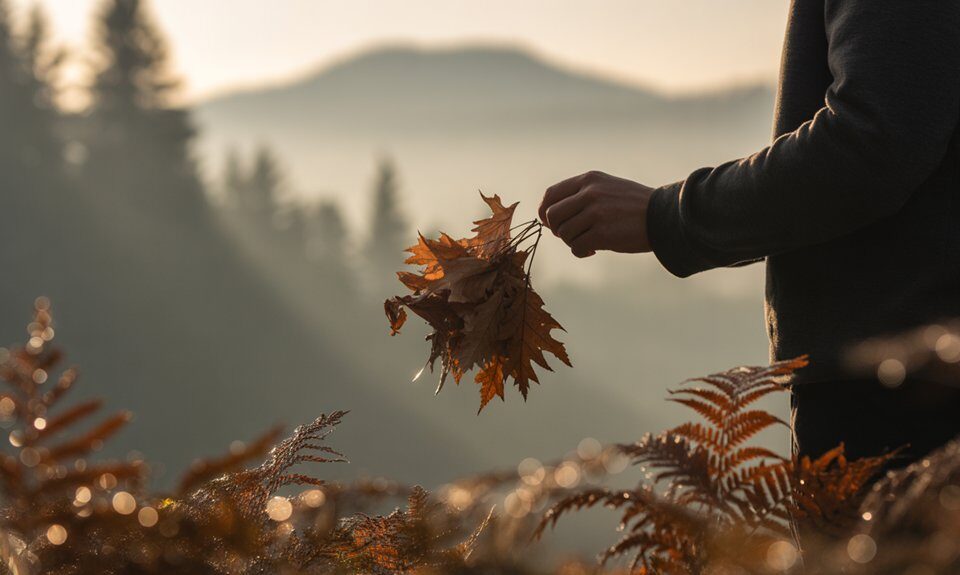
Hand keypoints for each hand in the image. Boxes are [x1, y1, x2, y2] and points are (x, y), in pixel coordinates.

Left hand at [538, 170, 653, 257]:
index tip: (550, 223)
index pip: (551, 194)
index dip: (545, 212)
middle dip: (557, 230)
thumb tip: (550, 215)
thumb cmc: (634, 206)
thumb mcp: (607, 187)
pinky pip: (576, 247)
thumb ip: (581, 195)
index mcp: (589, 180)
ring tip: (588, 242)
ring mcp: (595, 213)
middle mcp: (589, 193)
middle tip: (571, 235)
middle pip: (553, 216)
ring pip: (564, 233)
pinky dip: (580, 252)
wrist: (664, 216)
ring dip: (572, 242)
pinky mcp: (602, 233)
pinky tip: (593, 250)